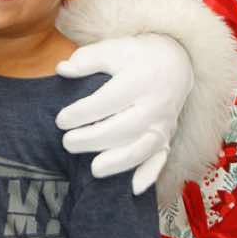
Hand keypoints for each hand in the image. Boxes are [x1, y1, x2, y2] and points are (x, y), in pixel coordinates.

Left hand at [55, 34, 193, 193]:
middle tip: (67, 143)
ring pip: (142, 148)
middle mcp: (155, 104)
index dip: (82, 113)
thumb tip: (62, 69)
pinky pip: (161, 160)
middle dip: (93, 139)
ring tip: (93, 170)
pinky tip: (132, 189)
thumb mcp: (112, 48)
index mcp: (140, 80)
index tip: (60, 120)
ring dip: (118, 162)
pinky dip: (149, 175)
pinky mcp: (167, 137)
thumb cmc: (136, 56)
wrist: (176, 62)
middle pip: (124, 128)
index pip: (107, 101)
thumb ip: (86, 59)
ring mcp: (163, 124)